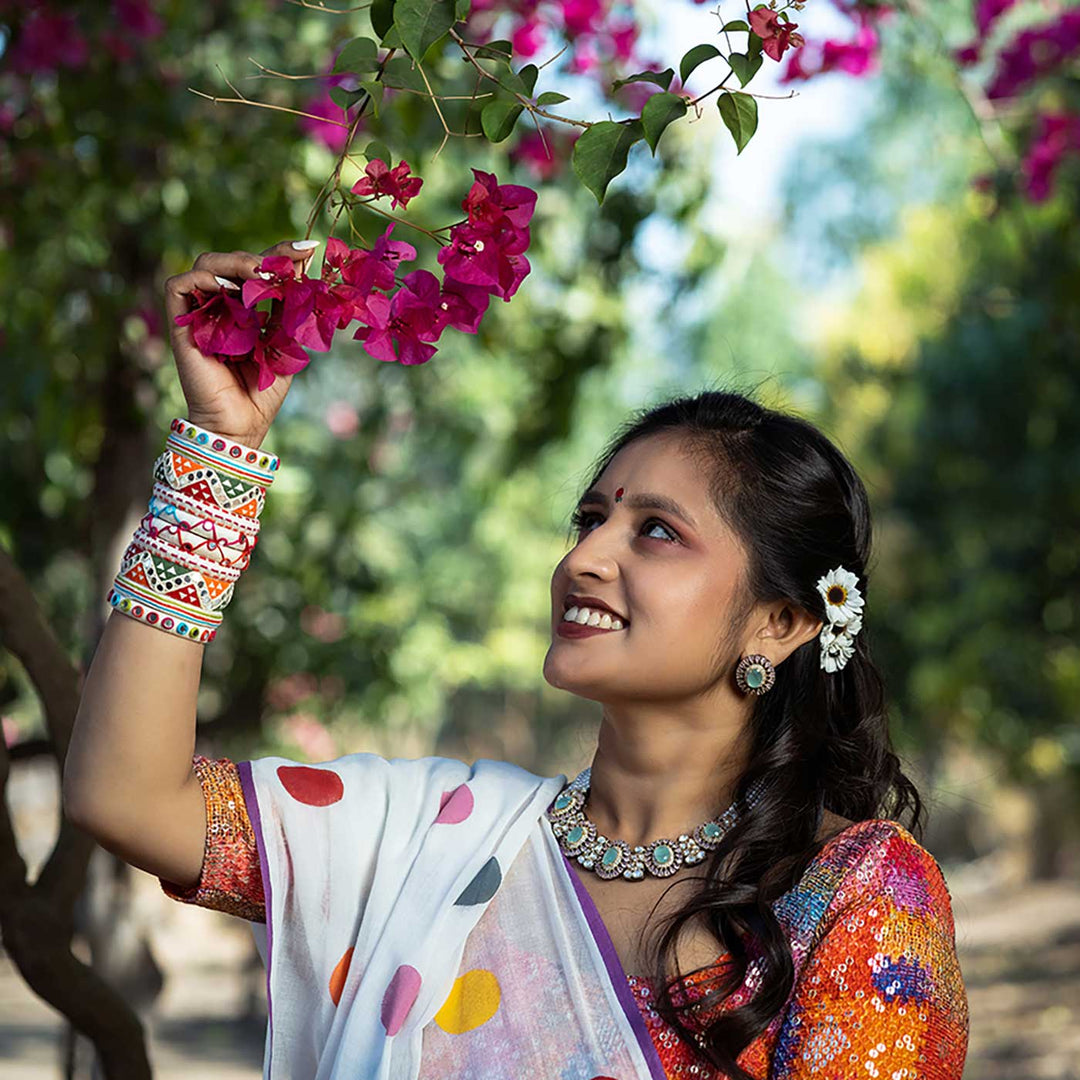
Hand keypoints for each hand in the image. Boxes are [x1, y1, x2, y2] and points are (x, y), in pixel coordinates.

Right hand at [163, 239, 319, 448]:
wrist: (240, 425)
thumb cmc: (263, 391)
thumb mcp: (285, 343)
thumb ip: (290, 309)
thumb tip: (305, 268)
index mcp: (247, 309)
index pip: (258, 269)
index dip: (280, 254)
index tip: (309, 248)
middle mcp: (221, 307)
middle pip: (232, 261)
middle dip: (261, 257)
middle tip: (284, 266)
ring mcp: (200, 314)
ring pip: (205, 265)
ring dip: (234, 262)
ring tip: (260, 274)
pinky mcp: (180, 327)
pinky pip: (177, 286)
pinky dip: (201, 279)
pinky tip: (229, 290)